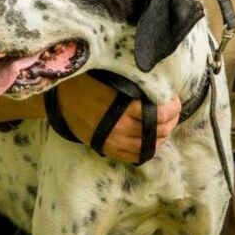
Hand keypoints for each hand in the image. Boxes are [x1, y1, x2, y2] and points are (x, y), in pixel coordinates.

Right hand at [56, 73, 181, 163]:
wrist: (60, 99)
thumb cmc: (86, 81)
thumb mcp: (112, 78)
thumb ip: (134, 84)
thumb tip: (160, 85)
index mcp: (121, 109)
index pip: (157, 115)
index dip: (172, 108)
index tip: (175, 99)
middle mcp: (118, 129)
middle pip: (157, 131)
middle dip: (171, 121)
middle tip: (174, 111)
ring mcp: (112, 142)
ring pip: (148, 146)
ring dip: (162, 136)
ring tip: (167, 125)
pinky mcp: (106, 148)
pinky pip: (134, 156)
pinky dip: (147, 149)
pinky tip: (153, 139)